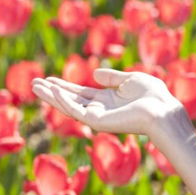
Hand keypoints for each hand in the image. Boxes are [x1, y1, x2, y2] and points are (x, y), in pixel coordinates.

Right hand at [31, 68, 184, 136]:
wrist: (160, 109)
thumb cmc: (152, 95)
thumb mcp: (129, 80)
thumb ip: (111, 77)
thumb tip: (94, 73)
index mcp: (108, 100)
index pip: (81, 93)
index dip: (65, 86)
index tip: (49, 79)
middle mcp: (100, 109)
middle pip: (70, 100)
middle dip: (52, 92)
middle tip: (34, 83)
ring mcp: (97, 116)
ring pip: (68, 106)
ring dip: (51, 96)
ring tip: (35, 86)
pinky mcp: (97, 121)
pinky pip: (75, 110)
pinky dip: (62, 100)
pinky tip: (52, 90)